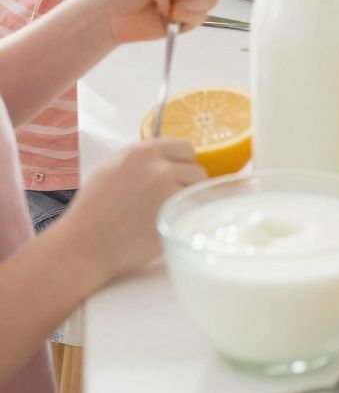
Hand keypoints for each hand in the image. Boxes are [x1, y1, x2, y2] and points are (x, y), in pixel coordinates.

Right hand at [64, 138, 204, 286]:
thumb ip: (140, 158)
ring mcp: (168, 193)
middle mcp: (159, 168)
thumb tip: (165, 156)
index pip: (185, 148)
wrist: (85, 244)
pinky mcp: (173, 216)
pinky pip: (195, 211)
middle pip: (196, 169)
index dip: (183, 163)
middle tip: (172, 198)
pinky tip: (172, 222)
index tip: (179, 174)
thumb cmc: (93, 208)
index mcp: (142, 152)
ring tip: (171, 211)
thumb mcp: (111, 167)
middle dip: (187, 183)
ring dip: (189, 200)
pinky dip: (187, 216)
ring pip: (199, 191)